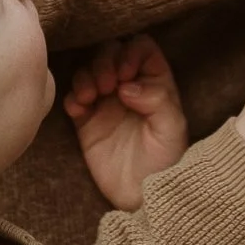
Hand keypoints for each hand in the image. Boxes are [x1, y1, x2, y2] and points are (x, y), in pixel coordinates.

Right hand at [63, 35, 187, 210]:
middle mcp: (128, 85)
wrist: (142, 196)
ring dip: (87, 76)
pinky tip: (79, 108)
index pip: (141, 47)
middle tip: (107, 86)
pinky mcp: (86, 122)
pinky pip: (73, 98)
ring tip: (92, 96)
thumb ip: (157, 99)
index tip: (126, 73)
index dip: (131, 52)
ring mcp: (105, 102)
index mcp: (154, 81)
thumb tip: (127, 86)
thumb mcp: (172, 128)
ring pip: (89, 70)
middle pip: (111, 52)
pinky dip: (72, 97)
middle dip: (105, 61)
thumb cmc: (165, 160)